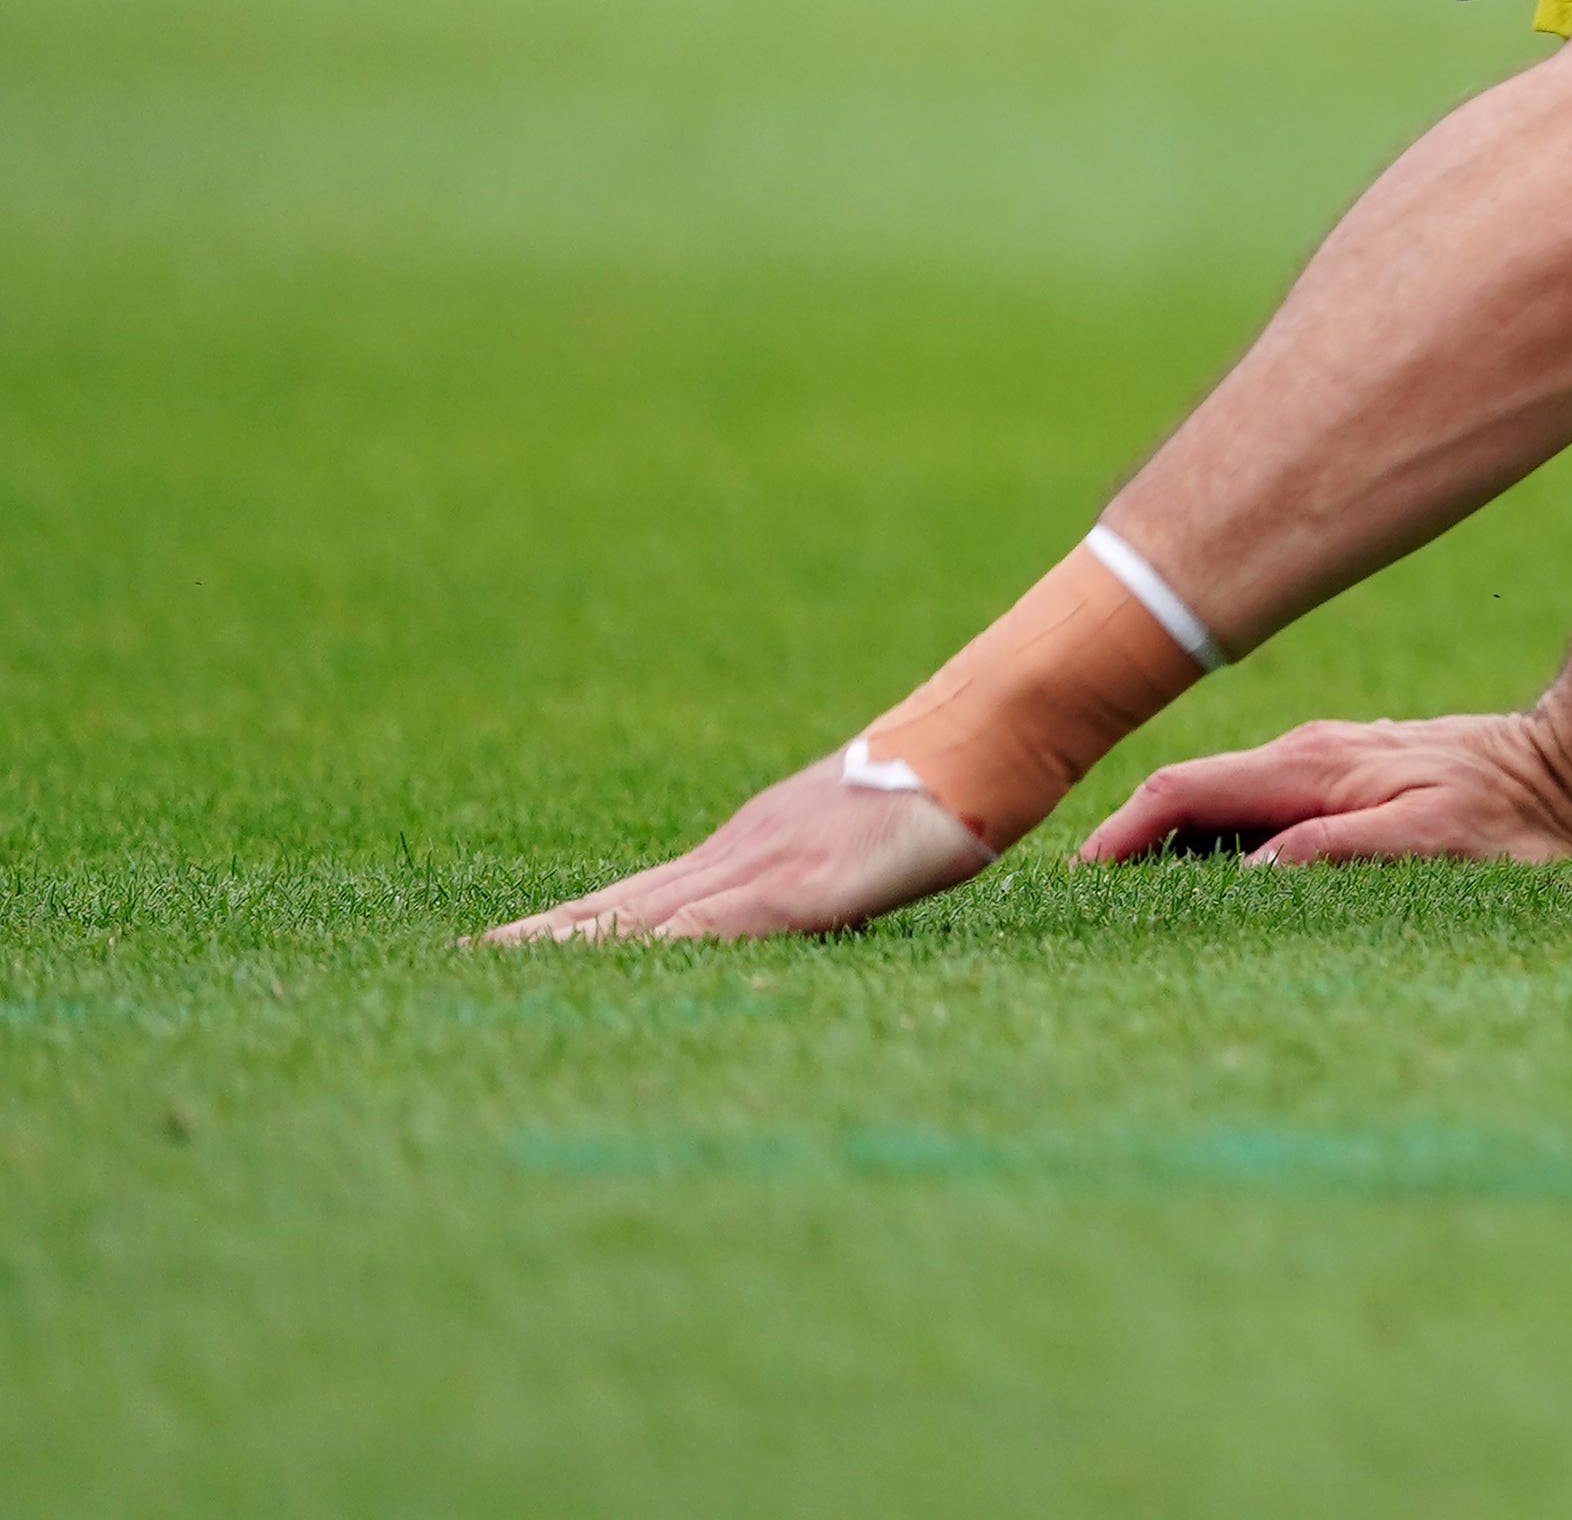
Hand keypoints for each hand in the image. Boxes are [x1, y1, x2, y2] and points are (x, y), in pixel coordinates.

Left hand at [485, 747, 999, 942]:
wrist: (986, 733)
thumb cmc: (947, 792)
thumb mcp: (870, 844)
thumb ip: (832, 876)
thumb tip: (863, 893)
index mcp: (749, 849)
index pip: (637, 898)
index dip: (568, 924)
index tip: (498, 947)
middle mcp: (739, 853)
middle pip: (619, 903)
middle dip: (540, 936)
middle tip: (459, 961)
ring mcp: (765, 865)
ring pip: (647, 913)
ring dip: (572, 941)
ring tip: (497, 963)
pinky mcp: (803, 887)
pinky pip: (714, 924)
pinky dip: (654, 945)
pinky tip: (610, 964)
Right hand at [1082, 710, 1571, 868]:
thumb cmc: (1512, 821)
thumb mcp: (1431, 844)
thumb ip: (1336, 850)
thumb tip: (1247, 872)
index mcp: (1311, 767)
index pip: (1183, 791)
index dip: (1120, 835)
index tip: (1074, 884)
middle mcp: (1308, 756)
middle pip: (1187, 793)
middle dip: (1128, 841)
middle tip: (1080, 906)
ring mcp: (1327, 764)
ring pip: (1221, 801)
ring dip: (1172, 844)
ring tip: (1127, 904)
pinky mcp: (1349, 780)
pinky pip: (1260, 810)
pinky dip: (1222, 841)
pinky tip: (1212, 881)